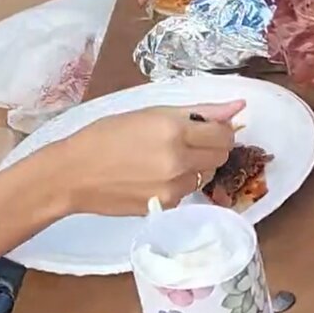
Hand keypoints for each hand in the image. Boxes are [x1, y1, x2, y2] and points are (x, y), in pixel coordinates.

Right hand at [55, 101, 242, 216]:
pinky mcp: (167, 206)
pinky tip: (154, 175)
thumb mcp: (150, 112)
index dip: (220, 128)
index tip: (206, 126)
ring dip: (197, 165)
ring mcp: (174, 187)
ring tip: (166, 158)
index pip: (223, 132)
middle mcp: (179, 160)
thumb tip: (239, 106)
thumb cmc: (106, 135)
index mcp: (174, 129)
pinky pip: (188, 191)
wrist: (74, 173)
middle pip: (221, 155)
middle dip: (212, 145)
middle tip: (187, 140)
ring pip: (207, 174)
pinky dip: (180, 181)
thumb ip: (198, 111)